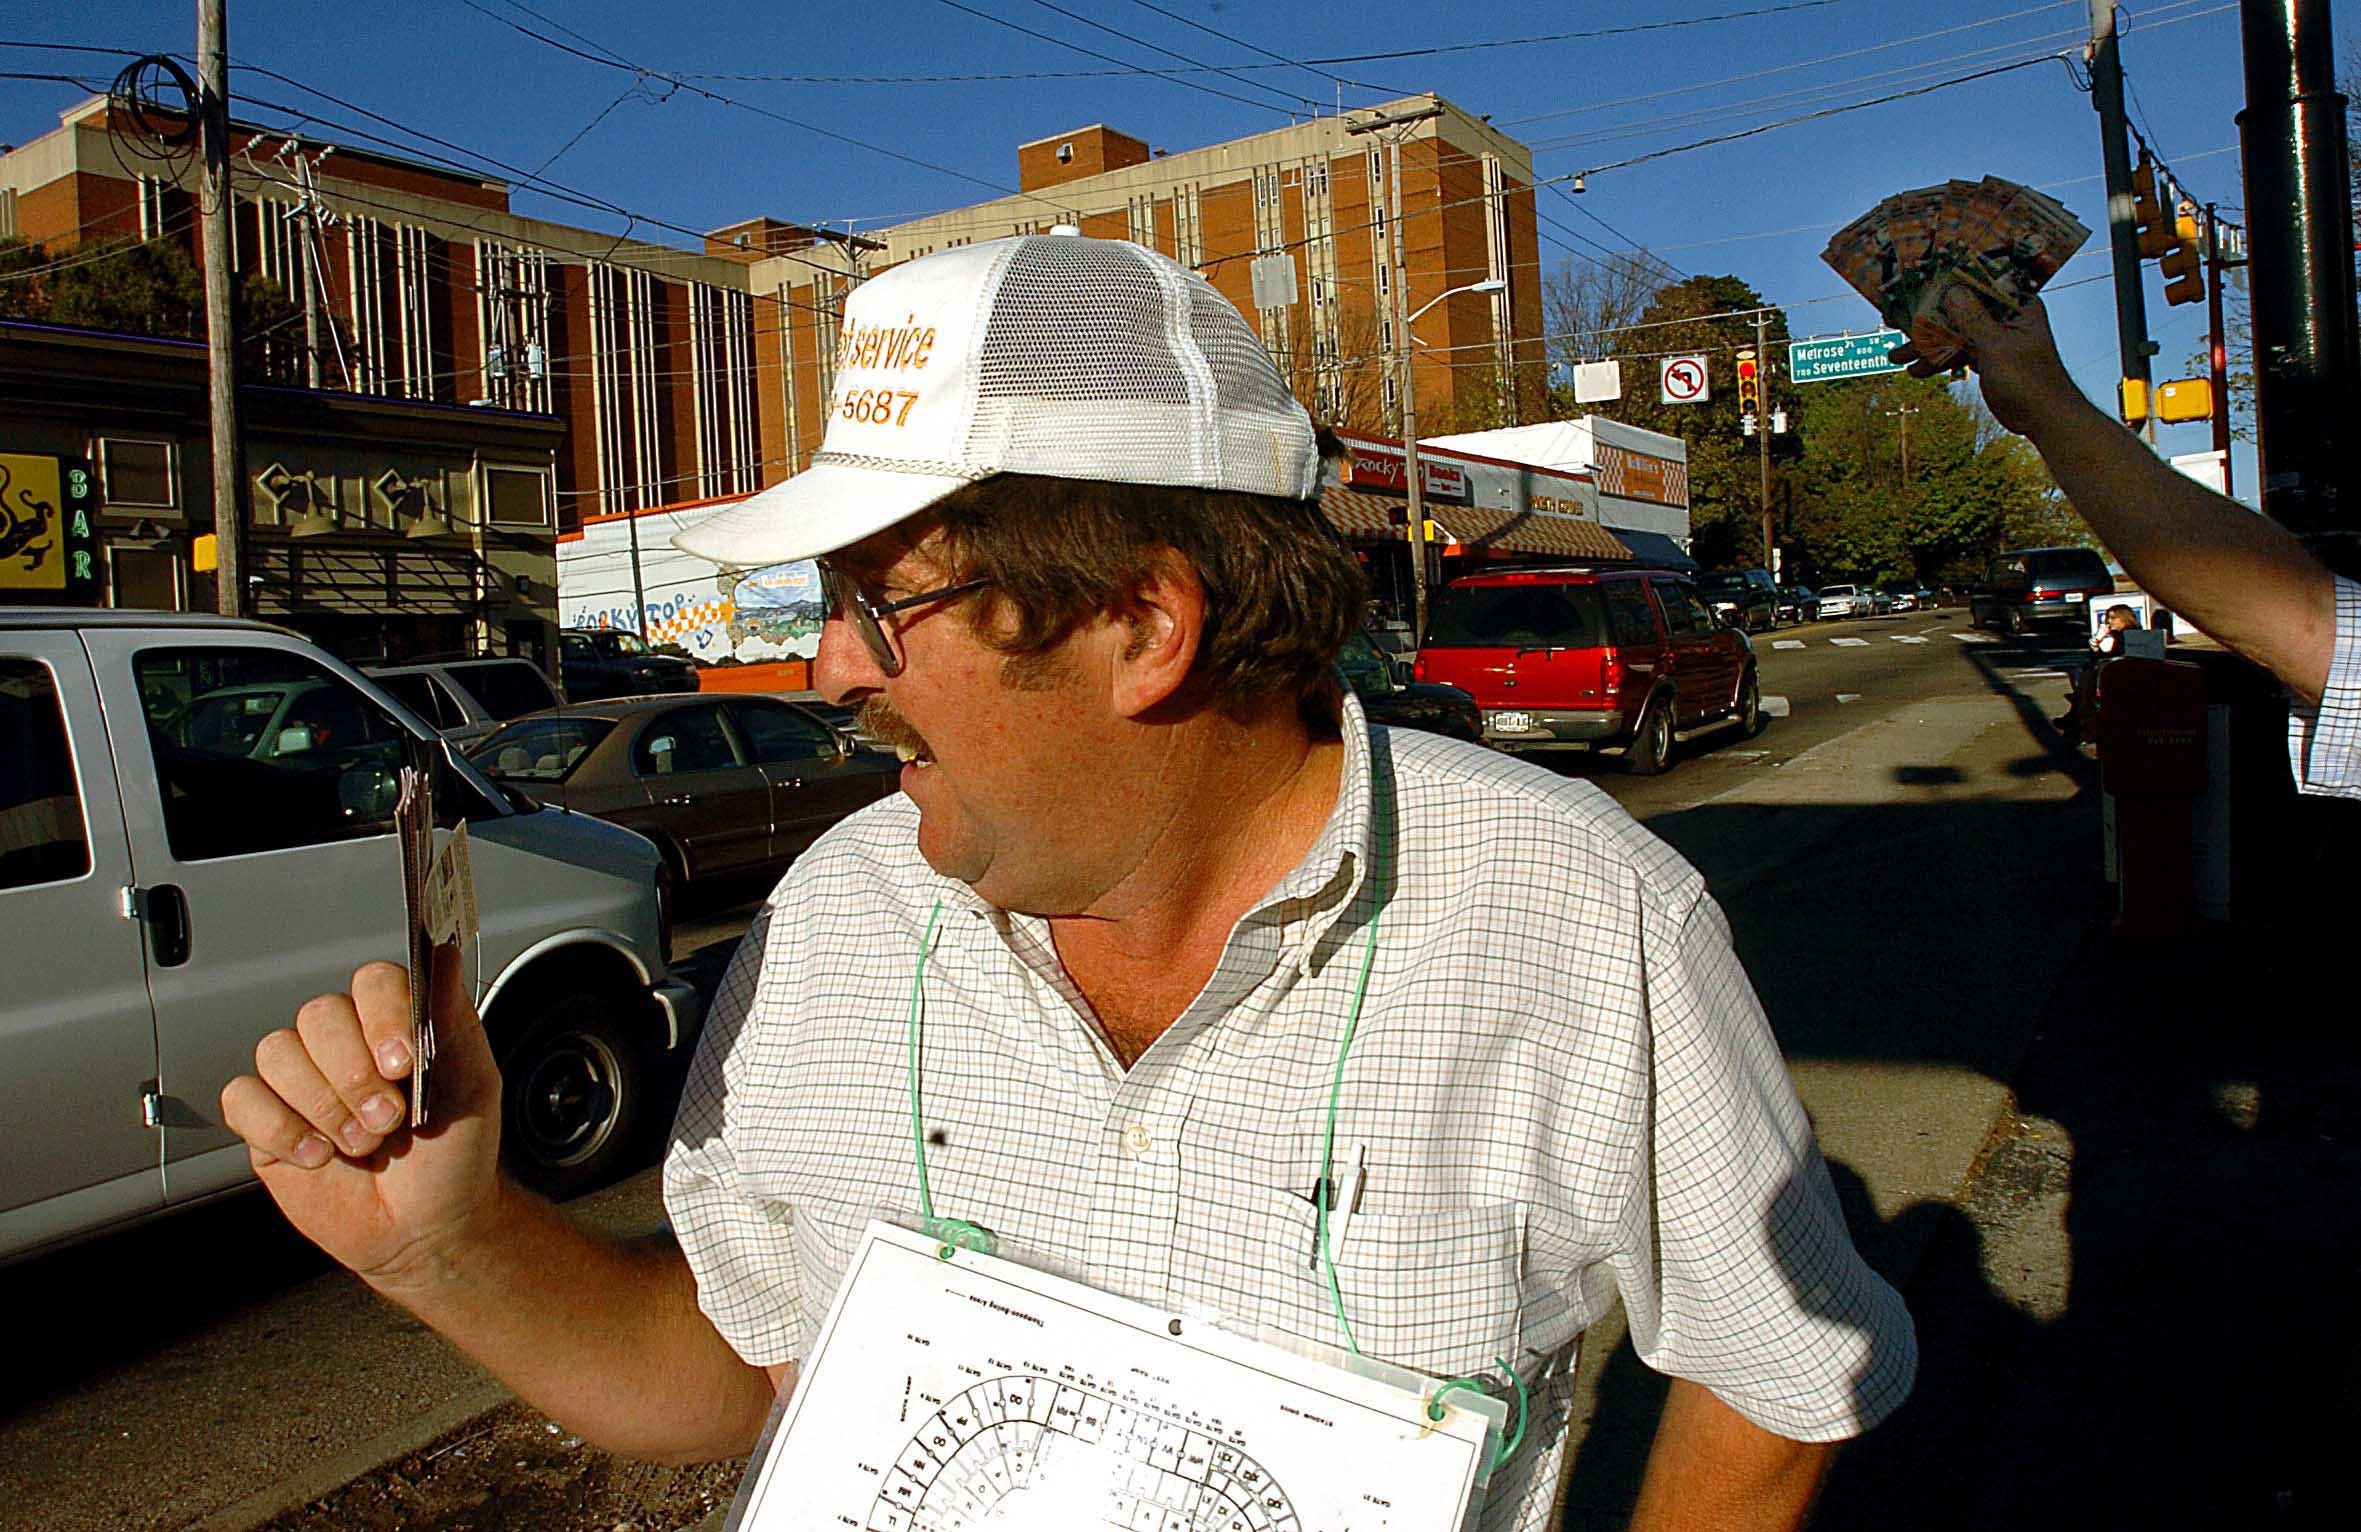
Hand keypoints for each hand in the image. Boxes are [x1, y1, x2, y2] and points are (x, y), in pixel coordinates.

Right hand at [221, 945, 505, 1286]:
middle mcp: (343, 1043)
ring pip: (277, 1052)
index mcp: (394, 1023)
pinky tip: (318, 1155)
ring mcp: (300, 1080)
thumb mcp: (474, 1084)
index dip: (380, 1017)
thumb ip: (451, 1017)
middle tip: (388, 1120)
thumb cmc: (454, 1156)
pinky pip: (242, 1098)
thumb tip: (443, 952)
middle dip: (354, 1075)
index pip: (372, 981)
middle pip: (317, 1015)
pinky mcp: (265, 1122)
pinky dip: (280, 1128)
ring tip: (360, 1144)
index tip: (402, 1064)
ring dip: (323, 1106)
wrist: (427, 1228)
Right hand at [1889, 289, 2080, 439]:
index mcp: (2017, 305)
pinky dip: (1937, 362)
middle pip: (1959, 309)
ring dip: (1926, 346)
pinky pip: (1956, 353)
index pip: (1980, 283)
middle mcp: (2004, 316)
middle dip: (1928, 319)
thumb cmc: (2031, 380)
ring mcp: (1993, 337)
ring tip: (1895, 357)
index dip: (1948, 282)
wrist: (2043, 418)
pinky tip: (1915, 372)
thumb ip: (1974, 319)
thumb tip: (1951, 292)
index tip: (1918, 283)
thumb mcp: (1998, 347)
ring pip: (1953, 334)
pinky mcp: (1985, 357)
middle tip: (1895, 322)